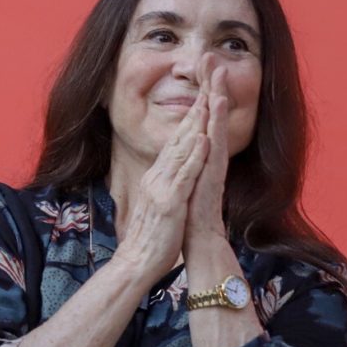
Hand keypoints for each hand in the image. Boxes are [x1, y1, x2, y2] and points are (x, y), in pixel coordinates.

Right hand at [114, 91, 209, 282]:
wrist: (137, 263)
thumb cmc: (153, 237)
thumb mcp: (160, 203)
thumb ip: (166, 185)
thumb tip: (174, 171)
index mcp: (158, 176)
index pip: (176, 141)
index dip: (191, 118)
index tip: (205, 96)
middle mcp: (158, 176)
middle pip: (179, 137)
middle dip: (196, 109)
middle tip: (208, 83)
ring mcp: (162, 188)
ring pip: (182, 149)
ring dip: (196, 124)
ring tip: (209, 99)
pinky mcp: (170, 203)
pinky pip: (184, 175)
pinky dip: (194, 156)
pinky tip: (203, 139)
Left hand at [184, 54, 229, 245]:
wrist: (199, 239)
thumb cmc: (191, 210)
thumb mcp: (186, 176)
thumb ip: (189, 158)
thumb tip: (188, 141)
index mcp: (201, 153)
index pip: (203, 116)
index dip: (203, 91)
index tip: (202, 66)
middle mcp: (210, 155)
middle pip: (212, 114)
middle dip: (212, 86)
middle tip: (212, 58)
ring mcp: (213, 165)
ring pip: (216, 126)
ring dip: (218, 100)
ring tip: (218, 76)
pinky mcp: (212, 177)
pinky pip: (215, 149)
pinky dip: (216, 128)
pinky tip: (217, 111)